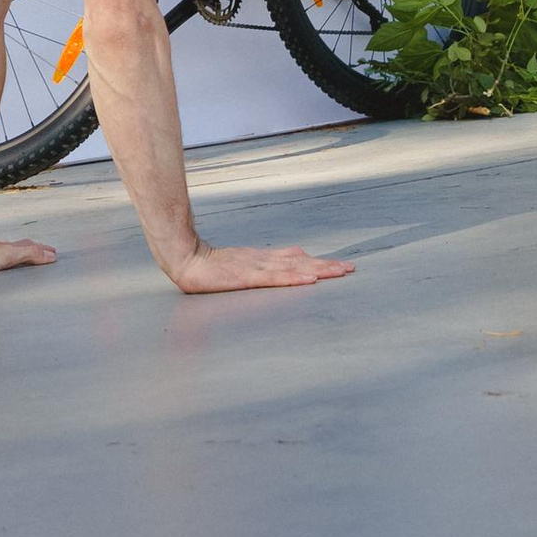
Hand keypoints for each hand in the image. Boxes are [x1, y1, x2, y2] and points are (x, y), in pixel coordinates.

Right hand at [171, 242, 353, 293]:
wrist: (185, 257)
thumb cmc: (207, 266)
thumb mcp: (237, 266)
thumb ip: (255, 269)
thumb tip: (272, 268)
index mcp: (262, 260)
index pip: (295, 259)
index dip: (318, 261)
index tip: (339, 265)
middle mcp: (264, 261)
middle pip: (301, 261)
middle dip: (327, 265)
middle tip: (350, 268)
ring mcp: (257, 267)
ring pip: (295, 267)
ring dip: (319, 269)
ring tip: (340, 272)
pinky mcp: (248, 276)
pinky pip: (276, 278)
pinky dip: (295, 277)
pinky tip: (310, 279)